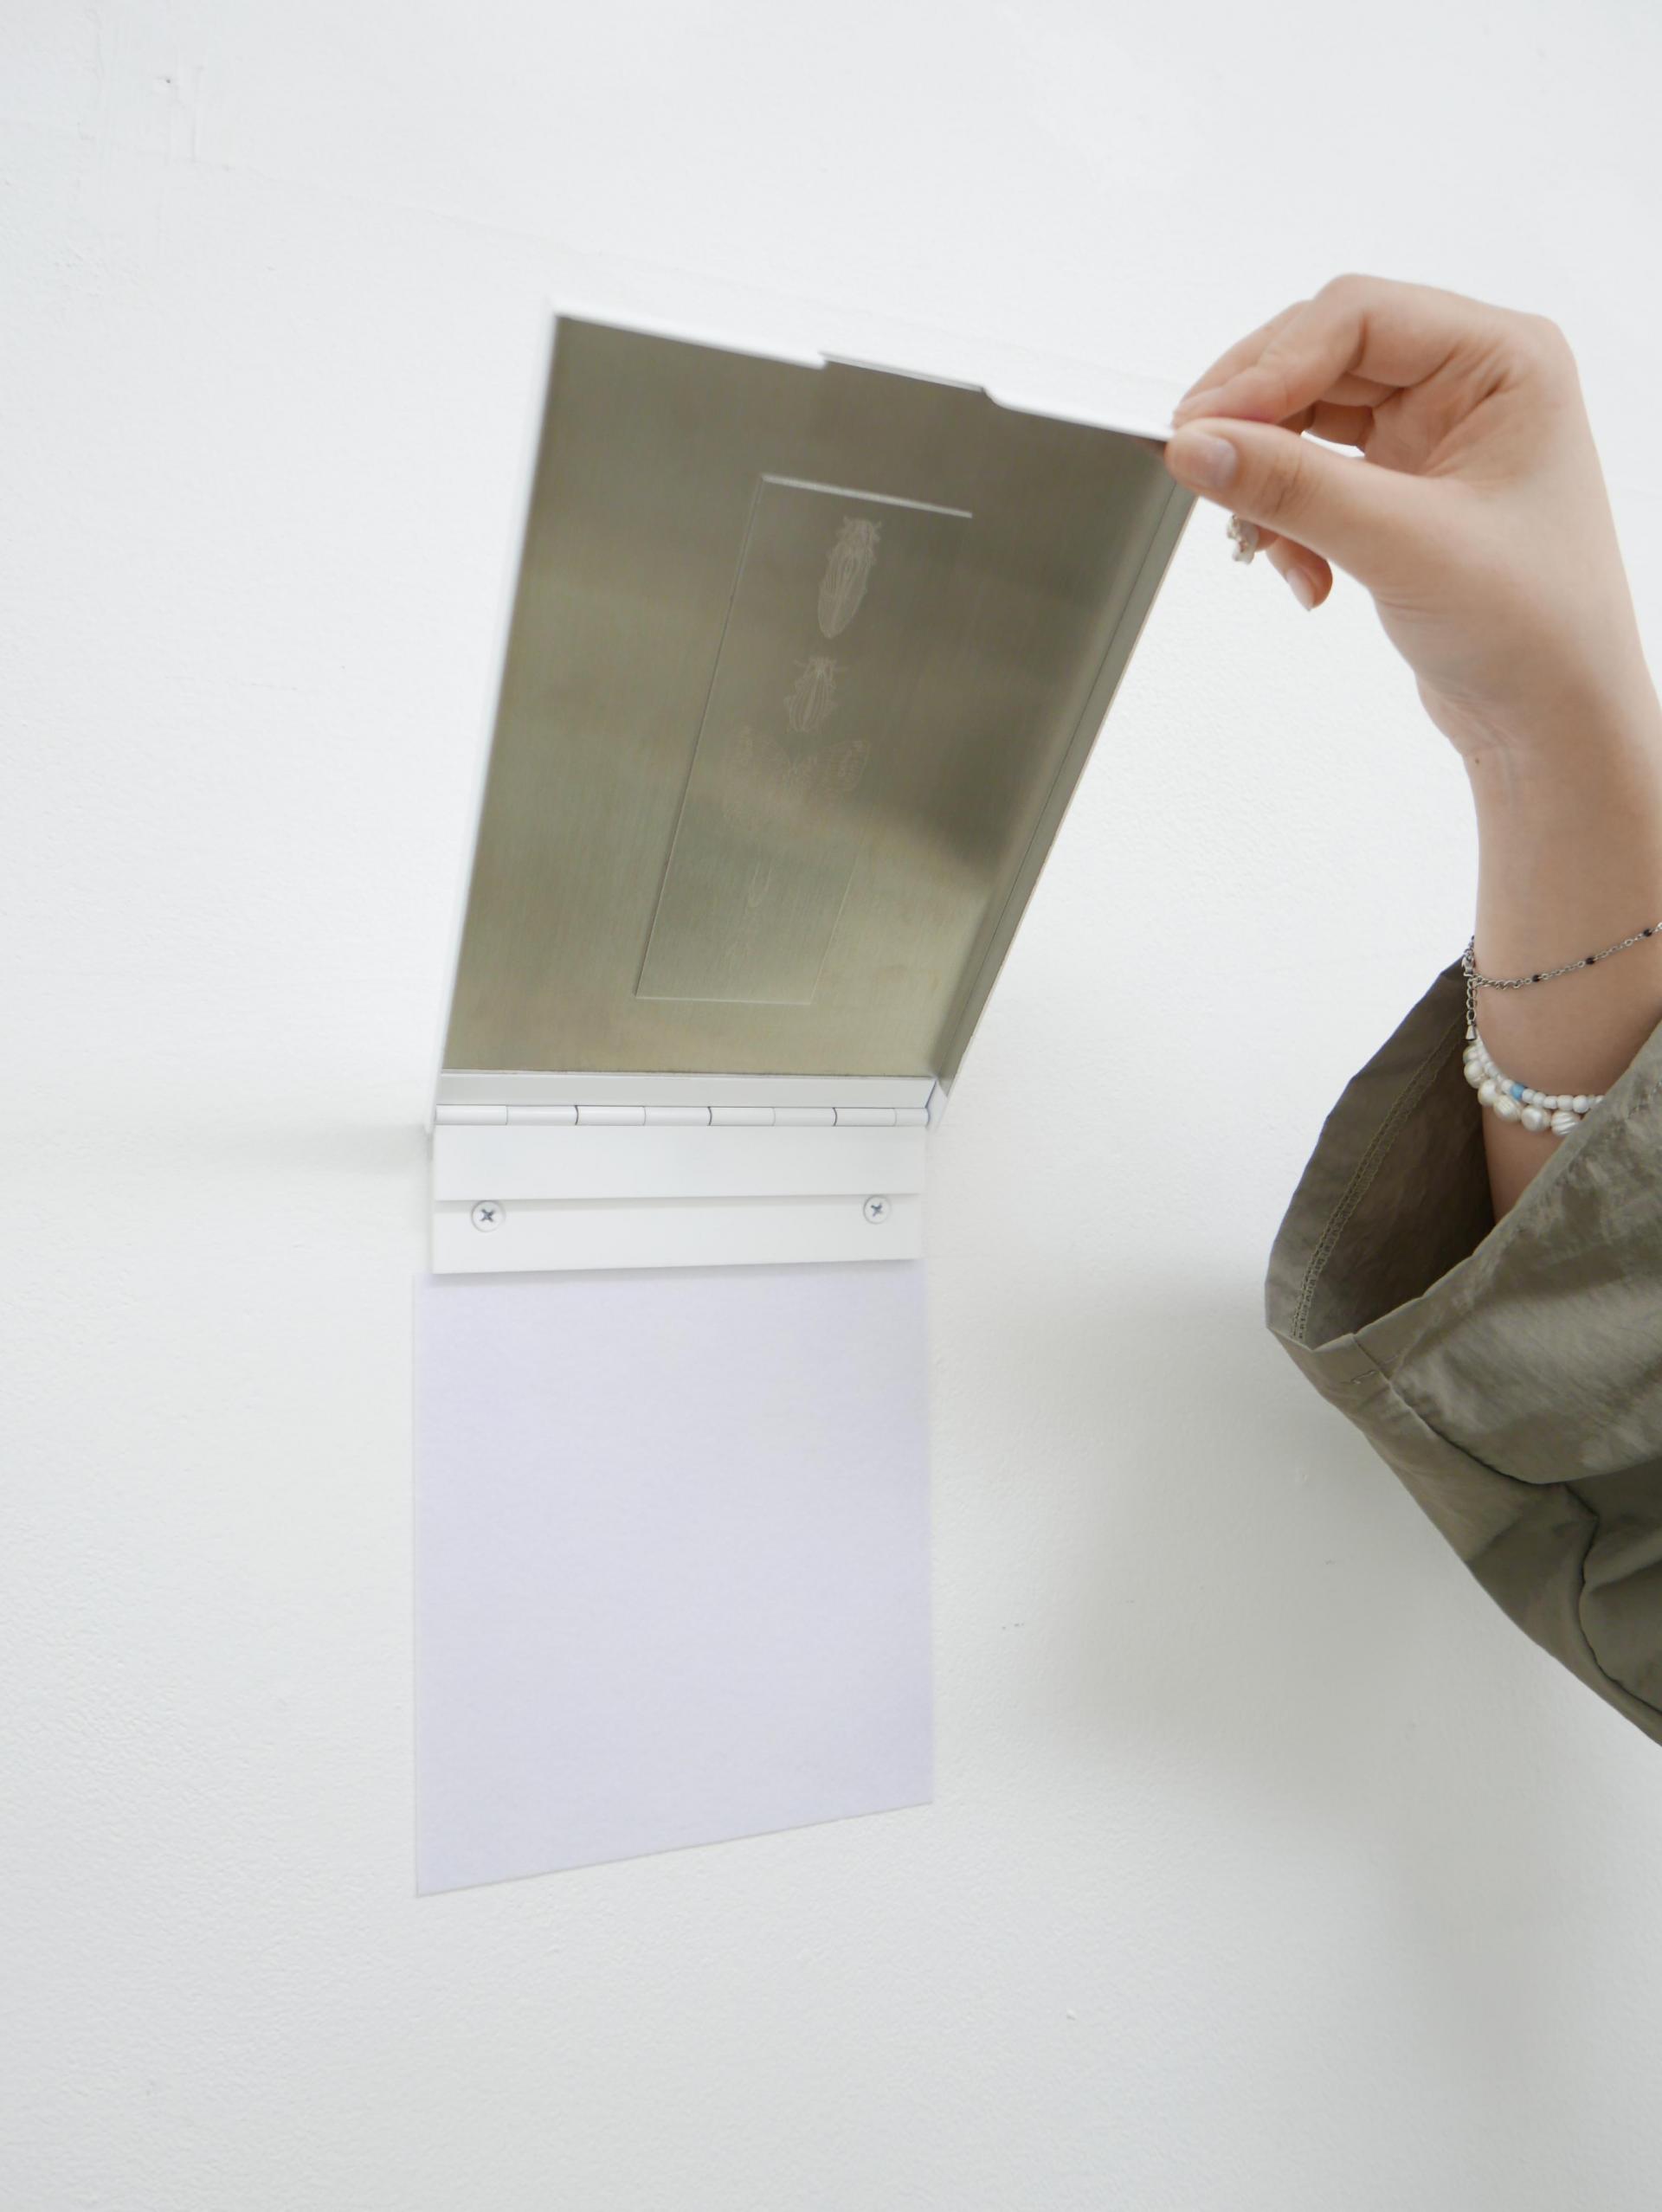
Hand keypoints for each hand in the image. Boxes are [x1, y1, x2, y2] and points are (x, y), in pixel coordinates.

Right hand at [1163, 273, 1659, 765]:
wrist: (1552, 722)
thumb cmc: (1535, 629)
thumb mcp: (1404, 547)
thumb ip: (1293, 489)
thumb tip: (1195, 446)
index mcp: (1502, 360)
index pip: (1357, 317)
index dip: (1270, 367)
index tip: (1205, 427)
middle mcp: (1467, 382)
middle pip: (1320, 358)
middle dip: (1258, 423)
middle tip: (1202, 471)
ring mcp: (1431, 434)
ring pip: (1307, 419)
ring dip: (1269, 481)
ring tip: (1263, 548)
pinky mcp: (1400, 488)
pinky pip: (1312, 475)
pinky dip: (1289, 521)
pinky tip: (1303, 575)